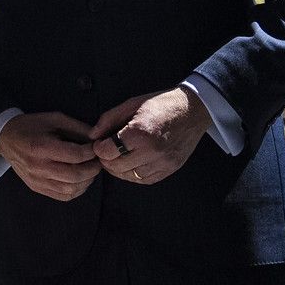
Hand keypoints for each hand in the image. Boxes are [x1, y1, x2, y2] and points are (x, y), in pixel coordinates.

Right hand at [0, 111, 101, 201]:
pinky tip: (79, 180)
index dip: (92, 152)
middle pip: (75, 175)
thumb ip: (77, 127)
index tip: (96, 148)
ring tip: (89, 170)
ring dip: (87, 181)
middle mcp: (38, 166)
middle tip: (97, 161)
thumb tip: (98, 138)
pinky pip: (63, 196)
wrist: (6, 138)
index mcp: (41, 147)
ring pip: (70, 189)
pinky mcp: (36, 187)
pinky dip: (76, 190)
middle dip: (93, 169)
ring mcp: (36, 180)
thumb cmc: (31, 126)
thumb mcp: (54, 119)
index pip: (75, 155)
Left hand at [90, 88, 208, 184]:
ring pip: (130, 176)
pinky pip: (145, 179)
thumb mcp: (130, 105)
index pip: (107, 152)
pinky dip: (134, 174)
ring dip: (119, 169)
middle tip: (107, 151)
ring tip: (119, 156)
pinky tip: (132, 163)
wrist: (192, 111)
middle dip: (106, 160)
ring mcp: (162, 162)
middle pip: (116, 167)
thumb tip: (92, 136)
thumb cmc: (160, 105)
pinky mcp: (170, 169)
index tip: (100, 143)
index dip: (99, 148)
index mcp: (139, 133)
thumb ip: (108, 120)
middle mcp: (151, 151)